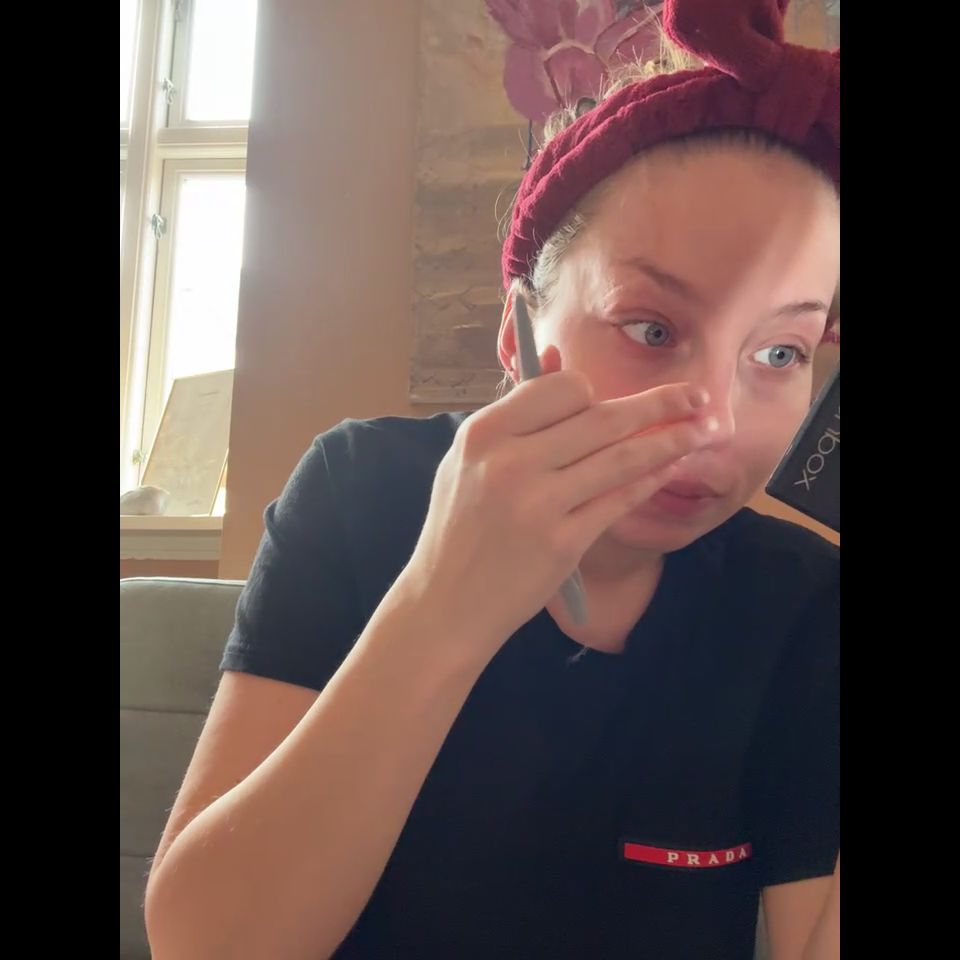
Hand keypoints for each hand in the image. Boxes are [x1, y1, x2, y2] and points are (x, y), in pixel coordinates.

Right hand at [402, 347, 715, 652]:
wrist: (445, 603)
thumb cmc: (459, 528)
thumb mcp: (469, 462)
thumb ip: (515, 415)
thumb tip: (557, 356)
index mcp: (483, 434)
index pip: (561, 389)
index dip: (593, 393)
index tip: (613, 403)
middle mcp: (510, 463)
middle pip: (601, 418)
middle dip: (660, 404)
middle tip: (699, 396)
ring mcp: (538, 504)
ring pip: (621, 457)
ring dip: (671, 439)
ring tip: (705, 429)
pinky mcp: (562, 543)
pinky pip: (618, 500)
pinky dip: (650, 480)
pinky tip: (671, 467)